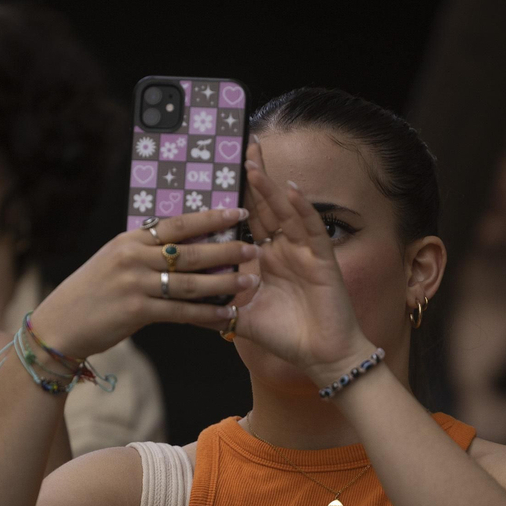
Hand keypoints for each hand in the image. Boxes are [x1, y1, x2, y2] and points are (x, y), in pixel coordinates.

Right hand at [29, 206, 253, 358]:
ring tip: (250, 281)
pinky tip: (228, 314)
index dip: (210, 217)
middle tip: (254, 248)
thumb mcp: (114, 262)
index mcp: (130, 240)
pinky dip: (207, 314)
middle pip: (189, 250)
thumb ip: (144, 252)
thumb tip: (181, 244)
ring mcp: (134, 283)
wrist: (60, 324)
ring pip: (190, 281)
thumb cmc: (92, 294)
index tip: (238, 211)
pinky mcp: (136, 311)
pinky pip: (181, 312)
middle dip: (226, 249)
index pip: (177, 223)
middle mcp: (133, 257)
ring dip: (224, 282)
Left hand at [232, 143, 373, 383]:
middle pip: (266, 207)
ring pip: (285, 212)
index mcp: (263, 260)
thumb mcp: (243, 317)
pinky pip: (311, 229)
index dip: (234, 198)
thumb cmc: (286, 336)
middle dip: (253, 179)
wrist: (321, 356)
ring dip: (270, 188)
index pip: (246, 222)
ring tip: (253, 164)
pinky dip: (302, 209)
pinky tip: (291, 189)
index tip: (218, 174)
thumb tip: (182, 300)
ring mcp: (303, 252)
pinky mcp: (322, 259)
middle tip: (241, 149)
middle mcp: (283, 250)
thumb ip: (218, 305)